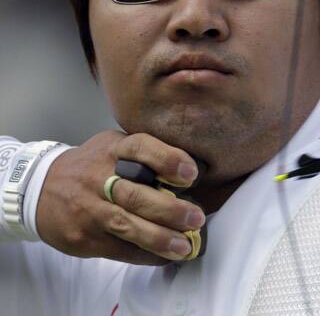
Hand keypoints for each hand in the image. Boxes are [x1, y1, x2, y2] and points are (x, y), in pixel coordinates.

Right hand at [36, 130, 204, 264]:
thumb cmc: (92, 166)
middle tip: (196, 217)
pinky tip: (165, 256)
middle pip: (135, 194)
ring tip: (185, 245)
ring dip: (159, 237)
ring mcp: (89, 208)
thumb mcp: (113, 146)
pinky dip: (145, 254)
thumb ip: (146, 154)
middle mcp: (98, 177)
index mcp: (112, 149)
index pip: (140, 147)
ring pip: (126, 225)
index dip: (167, 159)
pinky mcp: (83, 236)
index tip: (191, 174)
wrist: (39, 188)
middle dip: (170, 209)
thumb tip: (193, 172)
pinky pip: (118, 248)